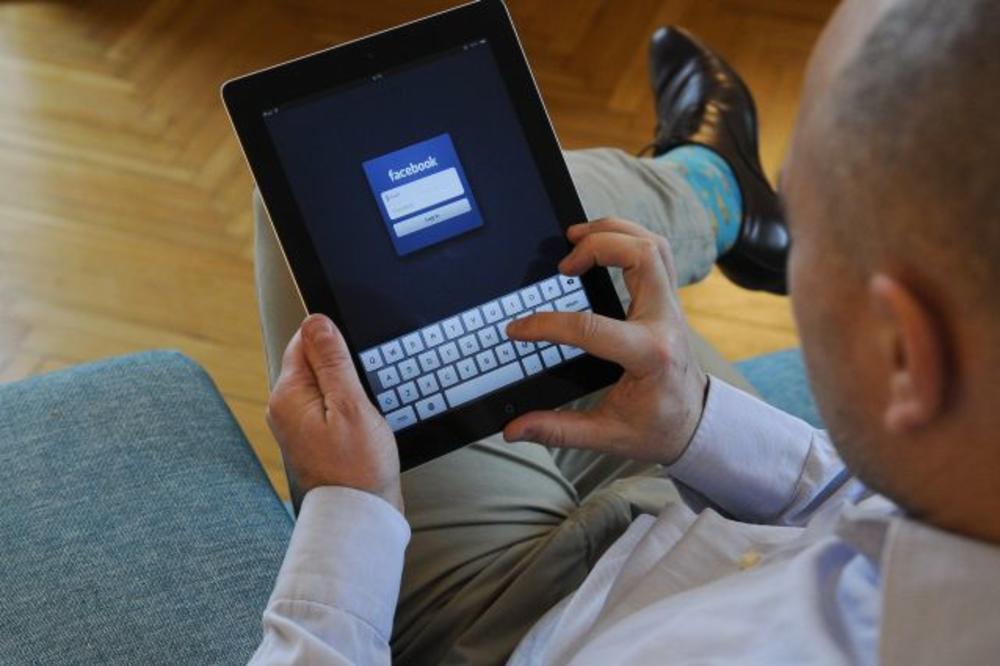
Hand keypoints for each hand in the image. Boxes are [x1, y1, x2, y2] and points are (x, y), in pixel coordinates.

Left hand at [267, 314, 402, 514]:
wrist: (360, 516)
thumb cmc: (359, 468)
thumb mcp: (351, 405)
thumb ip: (333, 361)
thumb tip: (317, 321)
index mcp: (288, 395)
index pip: (305, 340)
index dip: (336, 342)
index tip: (358, 360)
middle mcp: (284, 408)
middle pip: (314, 361)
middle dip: (343, 366)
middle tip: (365, 390)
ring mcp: (297, 424)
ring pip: (324, 383)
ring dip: (348, 387)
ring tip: (365, 412)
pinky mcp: (312, 436)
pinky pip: (329, 404)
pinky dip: (348, 406)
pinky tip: (363, 423)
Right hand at [504, 218, 707, 464]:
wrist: (695, 423)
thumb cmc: (656, 428)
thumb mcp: (607, 436)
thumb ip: (558, 430)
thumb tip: (513, 428)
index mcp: (650, 355)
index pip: (592, 327)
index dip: (547, 325)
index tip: (518, 330)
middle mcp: (665, 322)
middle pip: (641, 256)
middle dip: (597, 246)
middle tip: (562, 263)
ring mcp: (670, 306)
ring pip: (652, 244)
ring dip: (613, 231)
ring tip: (575, 238)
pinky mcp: (668, 299)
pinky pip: (655, 251)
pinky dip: (626, 237)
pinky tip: (599, 244)